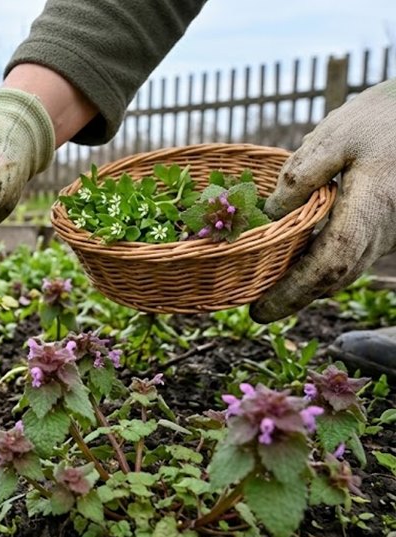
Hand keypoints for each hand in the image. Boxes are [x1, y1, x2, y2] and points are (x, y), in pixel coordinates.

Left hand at [250, 79, 395, 322]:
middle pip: (335, 278)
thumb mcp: (337, 136)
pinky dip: (324, 266)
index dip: (293, 292)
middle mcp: (383, 231)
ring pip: (346, 271)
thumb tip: (273, 212)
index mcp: (369, 208)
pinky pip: (354, 256)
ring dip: (310, 285)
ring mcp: (389, 233)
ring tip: (271, 291)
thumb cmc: (383, 119)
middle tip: (258, 310)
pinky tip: (297, 262)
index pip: (328, 263)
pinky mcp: (388, 228)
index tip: (260, 312)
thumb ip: (302, 175)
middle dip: (296, 298)